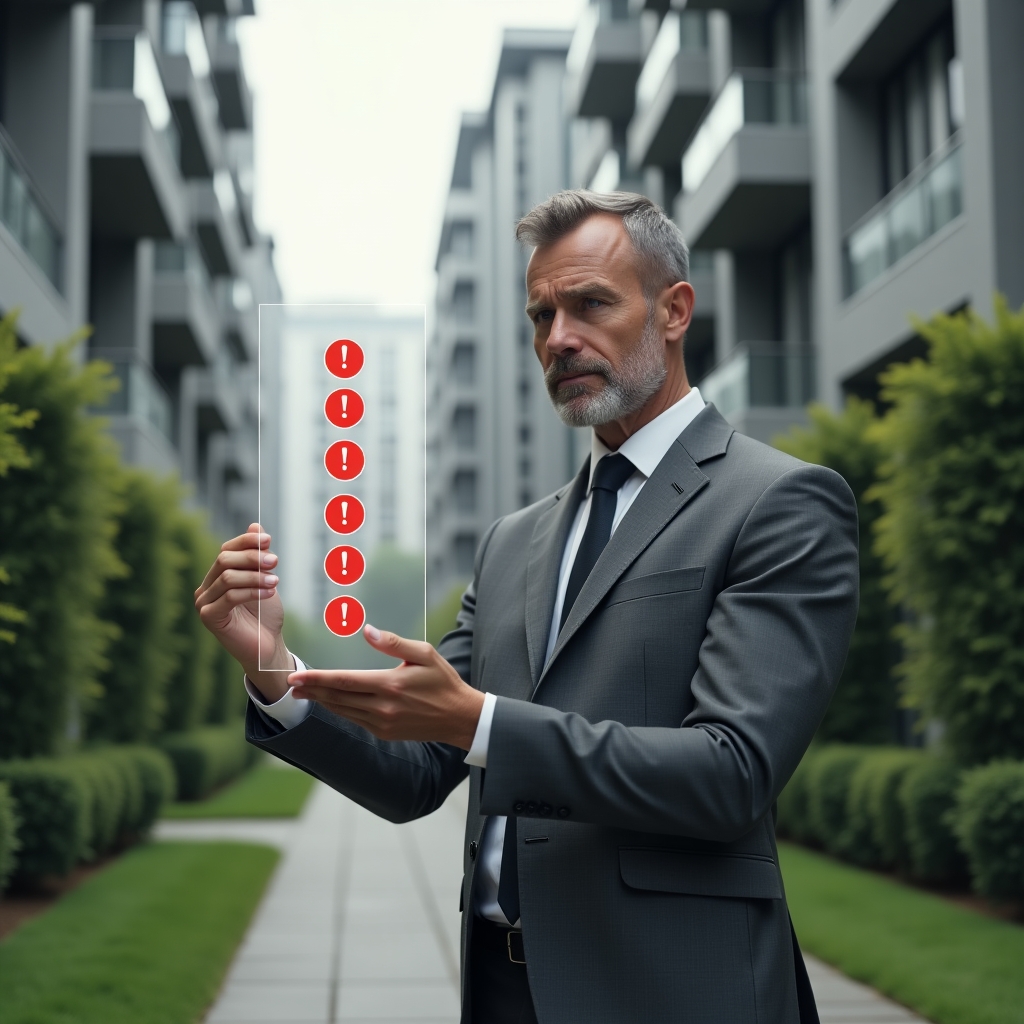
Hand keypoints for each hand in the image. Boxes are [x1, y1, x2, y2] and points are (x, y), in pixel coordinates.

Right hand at [194, 523, 292, 701]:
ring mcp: (204, 603)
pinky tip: (269, 594)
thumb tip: (256, 525)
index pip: (227, 550)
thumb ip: (258, 556)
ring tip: (276, 582)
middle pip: (224, 560)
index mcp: (217, 576)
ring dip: (256, 577)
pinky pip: (229, 596)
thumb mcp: (265, 580)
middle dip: (252, 558)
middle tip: (275, 561)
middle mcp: (206, 588)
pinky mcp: (209, 617)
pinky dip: (252, 591)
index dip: (247, 542)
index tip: (268, 540)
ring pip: (228, 577)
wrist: (268, 646)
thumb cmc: (266, 615)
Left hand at [288, 625, 484, 749]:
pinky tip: (330, 701)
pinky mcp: (384, 732)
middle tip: (290, 684)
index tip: (296, 676)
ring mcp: (382, 723)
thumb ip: (393, 642)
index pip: (344, 681)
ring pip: (343, 711)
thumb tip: (367, 630)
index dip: (317, 678)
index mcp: (390, 685)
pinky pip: (355, 719)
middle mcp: (382, 707)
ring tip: (303, 693)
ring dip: (321, 701)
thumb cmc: (442, 681)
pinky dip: (339, 710)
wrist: (459, 717)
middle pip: (337, 698)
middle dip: (312, 690)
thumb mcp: (424, 654)